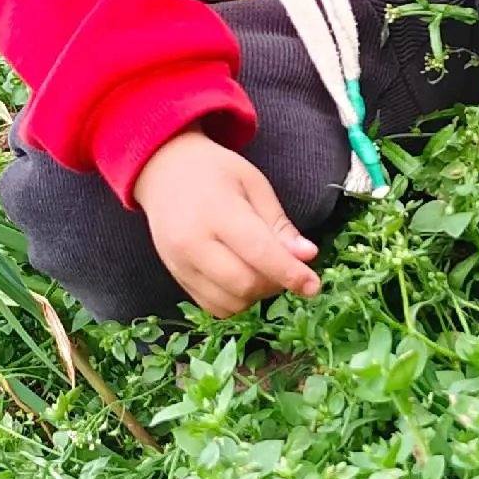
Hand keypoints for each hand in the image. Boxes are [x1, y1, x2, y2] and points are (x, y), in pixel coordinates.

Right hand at [132, 129, 323, 316]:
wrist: (164, 172)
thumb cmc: (215, 172)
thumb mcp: (254, 184)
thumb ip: (278, 224)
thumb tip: (307, 256)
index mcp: (216, 211)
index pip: (259, 252)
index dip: (290, 273)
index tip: (314, 286)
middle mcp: (193, 243)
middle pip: (244, 284)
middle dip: (275, 283)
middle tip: (285, 265)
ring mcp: (180, 265)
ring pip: (231, 303)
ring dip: (256, 295)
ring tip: (261, 268)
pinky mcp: (177, 278)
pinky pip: (214, 307)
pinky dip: (236, 300)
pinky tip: (240, 276)